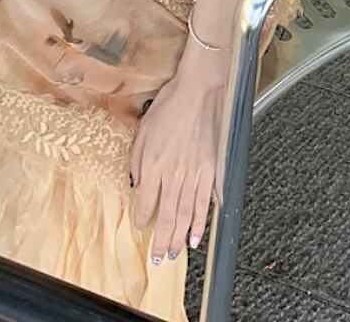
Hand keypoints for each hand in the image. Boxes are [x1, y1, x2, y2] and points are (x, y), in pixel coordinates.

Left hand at [130, 55, 226, 263]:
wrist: (198, 91)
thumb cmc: (170, 106)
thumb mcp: (143, 130)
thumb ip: (138, 160)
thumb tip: (137, 184)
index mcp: (155, 163)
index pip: (146, 201)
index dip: (142, 218)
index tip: (140, 229)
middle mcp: (175, 173)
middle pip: (167, 215)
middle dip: (162, 240)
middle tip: (159, 258)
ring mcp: (195, 173)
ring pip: (186, 214)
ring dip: (180, 237)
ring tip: (175, 252)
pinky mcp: (212, 170)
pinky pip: (205, 202)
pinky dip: (202, 221)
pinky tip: (198, 235)